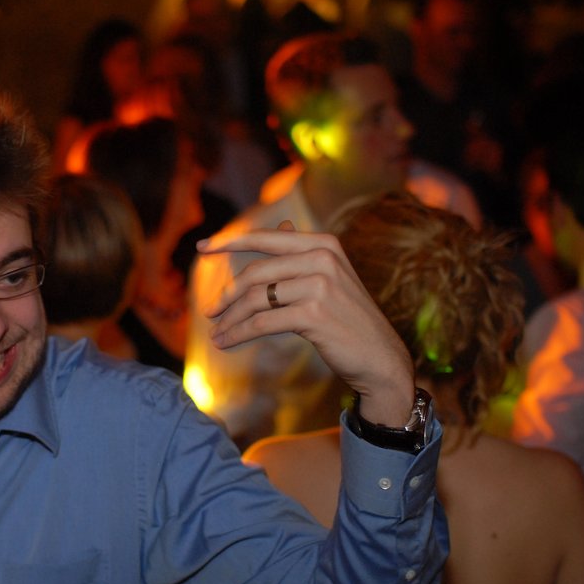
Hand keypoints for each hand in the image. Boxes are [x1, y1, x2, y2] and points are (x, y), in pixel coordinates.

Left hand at [196, 221, 413, 425]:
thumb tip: (281, 226)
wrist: (380, 357)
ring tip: (216, 332)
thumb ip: (302, 253)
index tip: (202, 247)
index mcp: (324, 244)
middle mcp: (323, 258)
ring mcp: (319, 285)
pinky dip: (238, 333)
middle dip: (227, 294)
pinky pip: (262, 322)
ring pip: (255, 298)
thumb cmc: (350, 318)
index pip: (266, 238)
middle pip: (256, 272)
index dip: (230, 241)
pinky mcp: (313, 314)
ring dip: (230, 318)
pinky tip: (225, 342)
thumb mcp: (330, 278)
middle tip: (210, 312)